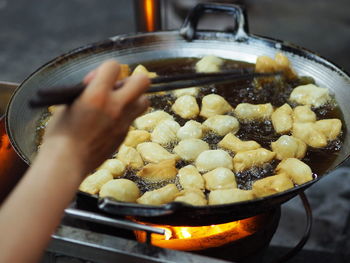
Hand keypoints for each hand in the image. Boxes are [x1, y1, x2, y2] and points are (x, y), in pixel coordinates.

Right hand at [41, 60, 149, 174]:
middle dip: (130, 80)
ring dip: (132, 98)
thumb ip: (87, 92)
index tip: (92, 81)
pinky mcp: (124, 135)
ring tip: (115, 104)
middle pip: (142, 81)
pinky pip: (131, 118)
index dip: (104, 69)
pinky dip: (123, 116)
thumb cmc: (60, 134)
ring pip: (144, 101)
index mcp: (97, 95)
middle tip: (114, 89)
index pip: (114, 66)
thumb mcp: (67, 105)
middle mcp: (116, 107)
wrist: (66, 164)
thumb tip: (97, 87)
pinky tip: (107, 123)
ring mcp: (123, 122)